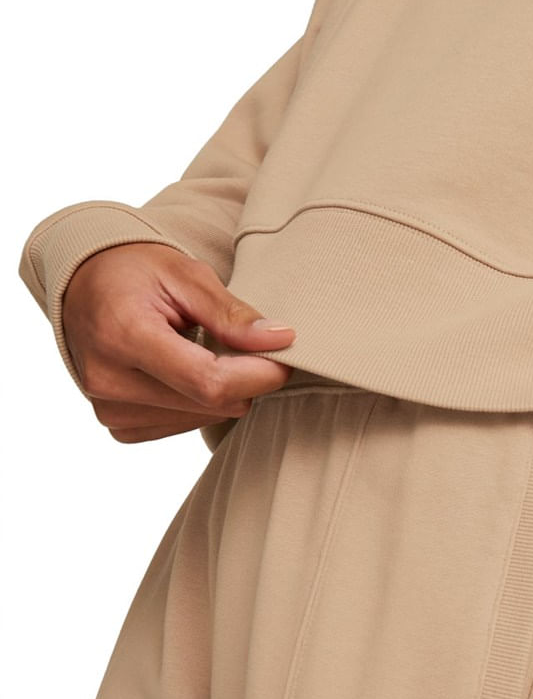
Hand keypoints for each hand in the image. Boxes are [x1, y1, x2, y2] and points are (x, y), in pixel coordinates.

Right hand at [63, 242, 295, 442]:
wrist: (83, 284)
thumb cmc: (134, 272)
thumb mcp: (186, 275)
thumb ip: (232, 314)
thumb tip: (280, 340)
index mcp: (123, 335)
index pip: (209, 381)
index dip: (258, 375)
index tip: (282, 356)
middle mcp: (109, 379)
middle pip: (212, 403)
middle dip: (243, 377)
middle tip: (238, 343)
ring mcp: (109, 408)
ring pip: (205, 417)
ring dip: (219, 389)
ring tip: (197, 349)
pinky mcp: (117, 424)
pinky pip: (183, 426)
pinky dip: (197, 402)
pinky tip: (181, 371)